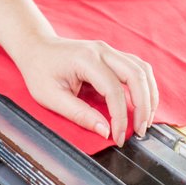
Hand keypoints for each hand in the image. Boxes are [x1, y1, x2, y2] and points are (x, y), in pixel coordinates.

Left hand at [9, 34, 157, 147]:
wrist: (36, 47)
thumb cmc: (40, 71)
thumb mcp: (51, 97)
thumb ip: (79, 114)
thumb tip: (105, 131)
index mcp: (85, 59)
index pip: (113, 90)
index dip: (120, 117)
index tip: (119, 137)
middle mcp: (102, 50)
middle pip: (136, 75)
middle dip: (143, 106)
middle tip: (141, 131)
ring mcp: (108, 50)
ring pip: (141, 69)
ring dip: (149, 95)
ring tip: (146, 119)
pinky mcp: (112, 54)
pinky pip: (137, 67)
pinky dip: (145, 86)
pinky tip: (144, 103)